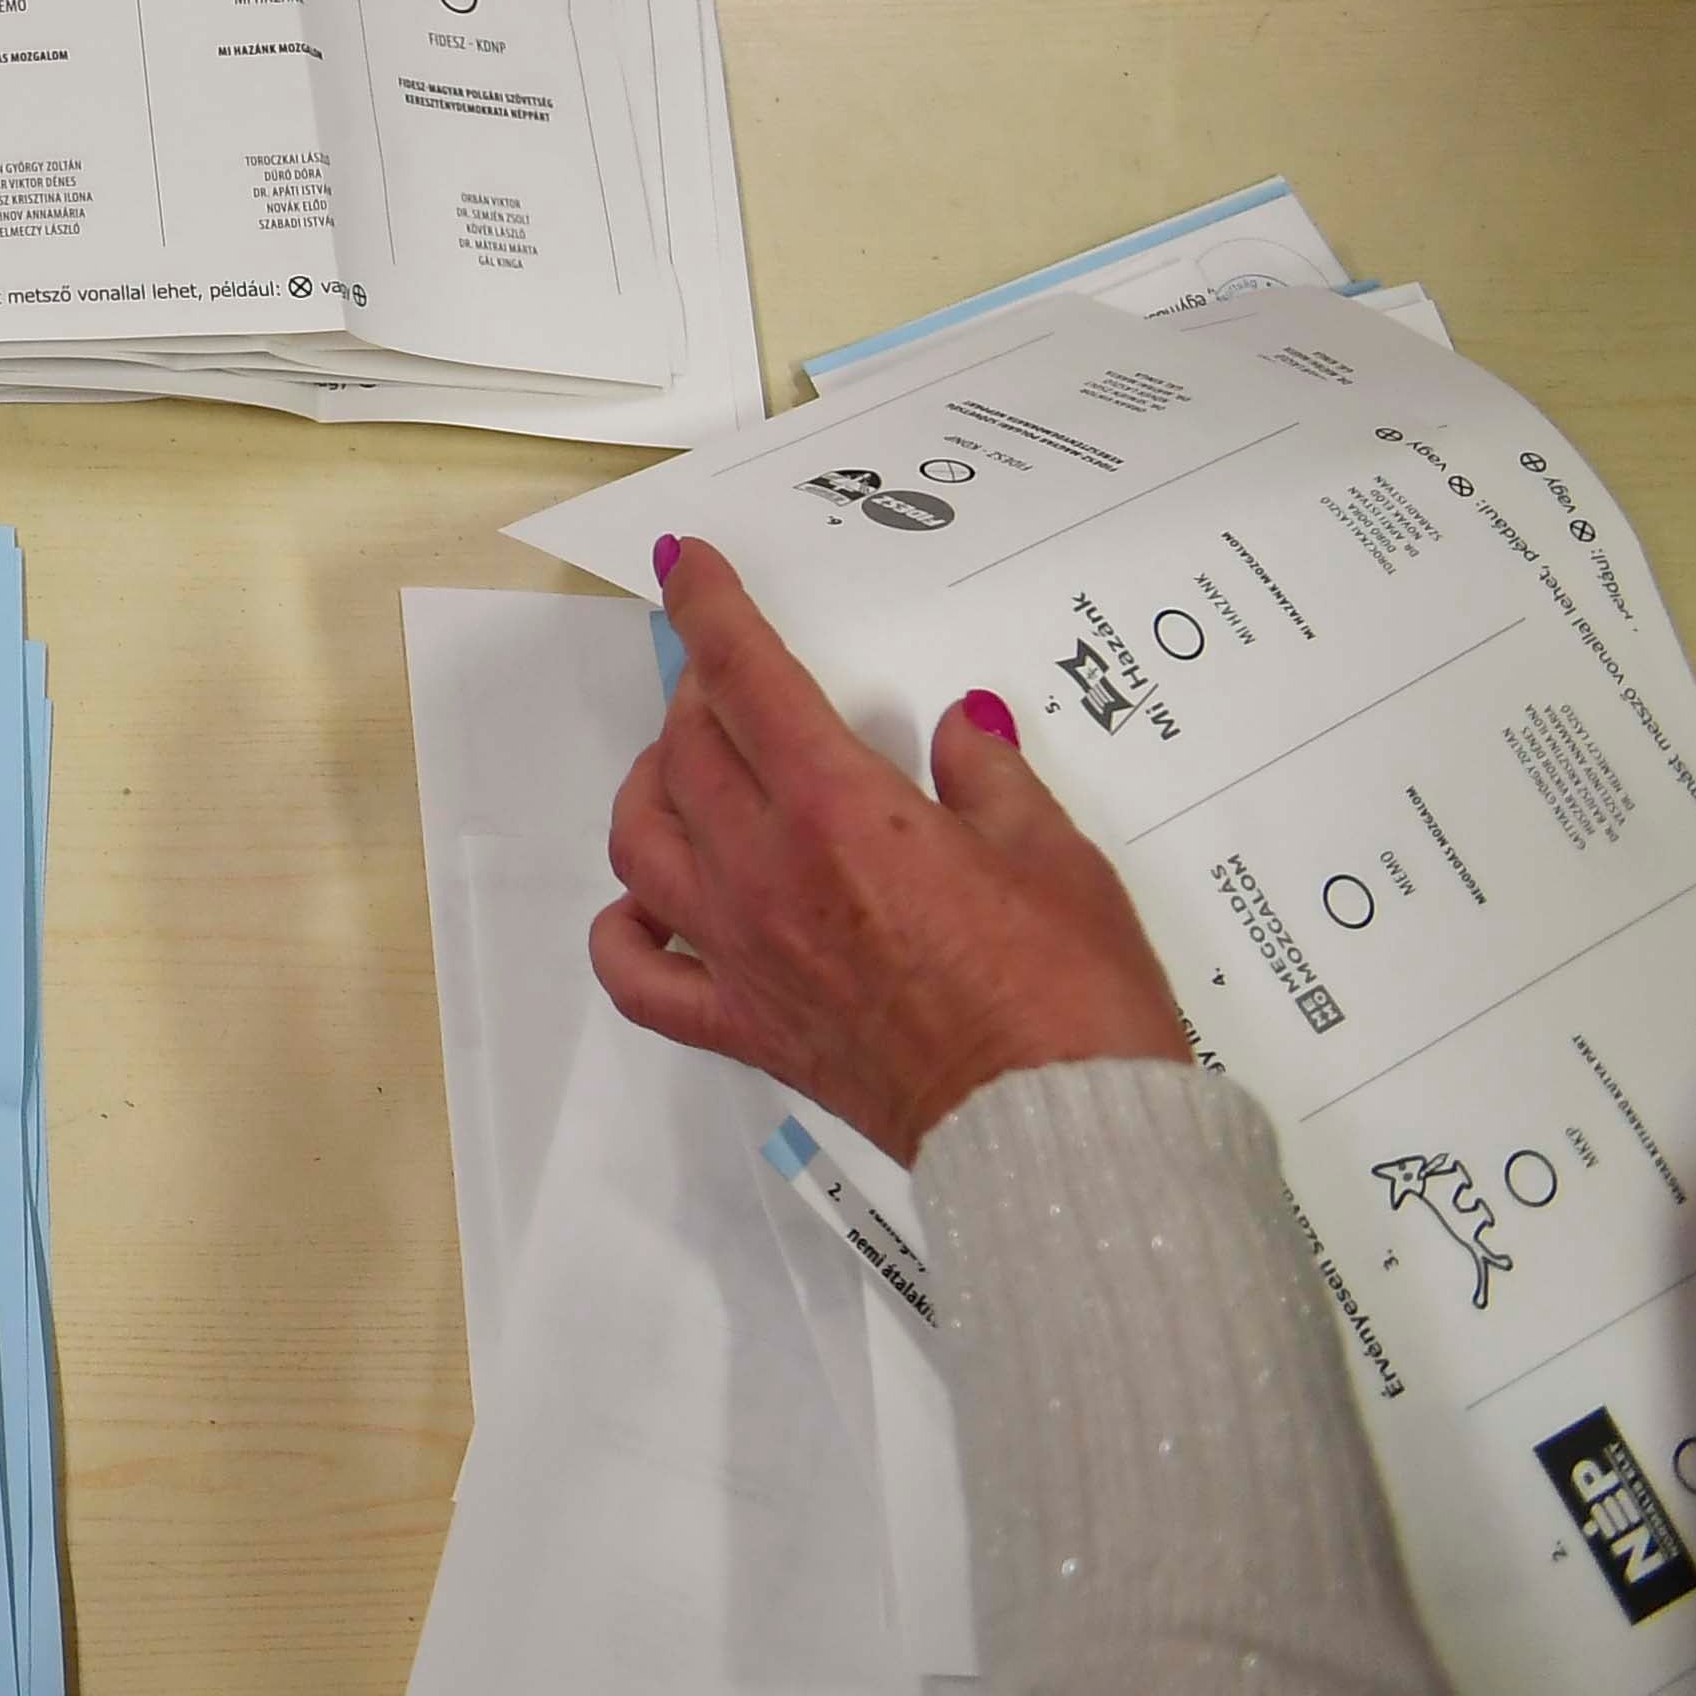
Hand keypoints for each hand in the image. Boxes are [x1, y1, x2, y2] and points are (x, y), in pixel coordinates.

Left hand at [590, 537, 1194, 1163]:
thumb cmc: (1070, 994)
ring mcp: (743, 954)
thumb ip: (989, 776)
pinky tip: (648, 909)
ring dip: (650, 790)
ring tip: (690, 772)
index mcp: (838, 810)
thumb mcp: (1053, 853)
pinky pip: (640, 977)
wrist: (1057, 1131)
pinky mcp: (746, 1030)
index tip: (685, 564)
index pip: (744, 677)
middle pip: (685, 752)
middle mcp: (766, 873)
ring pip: (638, 844)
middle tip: (733, 680)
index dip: (707, 607)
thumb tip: (961, 726)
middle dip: (698, 695)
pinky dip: (624, 933)